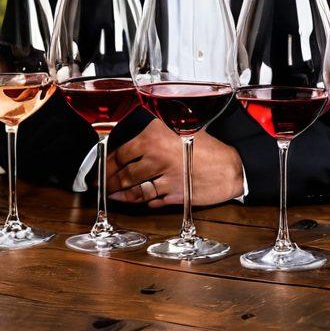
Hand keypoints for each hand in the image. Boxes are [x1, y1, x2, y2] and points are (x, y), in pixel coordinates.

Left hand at [105, 119, 243, 207]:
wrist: (230, 167)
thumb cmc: (207, 147)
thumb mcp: (180, 129)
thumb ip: (155, 134)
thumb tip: (133, 144)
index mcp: (155, 136)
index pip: (120, 153)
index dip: (105, 163)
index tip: (99, 168)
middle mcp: (157, 156)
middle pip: (122, 173)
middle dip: (107, 182)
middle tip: (99, 185)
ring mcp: (164, 178)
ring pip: (133, 189)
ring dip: (119, 194)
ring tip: (111, 196)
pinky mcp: (173, 195)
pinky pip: (149, 200)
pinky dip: (138, 202)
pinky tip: (132, 201)